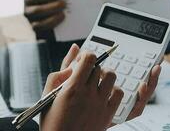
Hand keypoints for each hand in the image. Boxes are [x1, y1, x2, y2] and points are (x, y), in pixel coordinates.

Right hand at [24, 0, 65, 32]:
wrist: (52, 19)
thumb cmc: (52, 2)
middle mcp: (28, 11)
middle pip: (38, 10)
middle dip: (53, 7)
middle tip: (64, 4)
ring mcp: (31, 23)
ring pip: (40, 23)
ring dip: (53, 18)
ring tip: (63, 14)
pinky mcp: (38, 32)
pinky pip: (44, 32)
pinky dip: (53, 26)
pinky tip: (62, 22)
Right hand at [41, 44, 160, 129]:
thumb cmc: (53, 120)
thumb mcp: (49, 93)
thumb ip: (60, 71)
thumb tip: (75, 50)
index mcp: (72, 88)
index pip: (89, 58)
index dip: (88, 54)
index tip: (84, 59)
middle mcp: (88, 94)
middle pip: (99, 67)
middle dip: (93, 66)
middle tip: (87, 72)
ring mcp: (100, 104)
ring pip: (111, 76)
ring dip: (105, 75)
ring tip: (98, 81)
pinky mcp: (108, 113)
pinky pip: (119, 93)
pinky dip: (114, 89)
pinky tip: (106, 92)